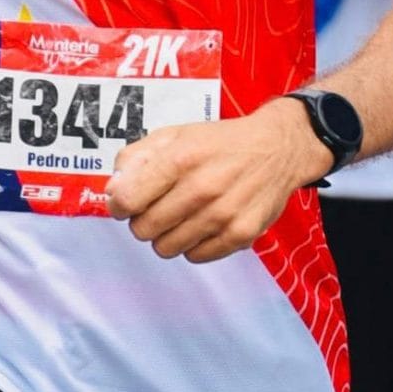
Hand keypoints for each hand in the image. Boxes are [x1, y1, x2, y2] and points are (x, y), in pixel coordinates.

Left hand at [107, 100, 328, 265]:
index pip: (125, 201)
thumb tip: (113, 192)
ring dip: (168, 235)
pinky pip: (196, 256)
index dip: (120, 204)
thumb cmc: (221, 143)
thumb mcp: (175, 134)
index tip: (130, 200)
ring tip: (184, 216)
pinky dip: (194, 244)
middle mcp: (203, 188)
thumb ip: (135, 158)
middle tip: (161, 207)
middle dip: (144, 220)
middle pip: (142, 230)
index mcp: (181, 159)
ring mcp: (224, 214)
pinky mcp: (242, 233)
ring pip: (166, 248)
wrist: (279, 149)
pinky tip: (204, 225)